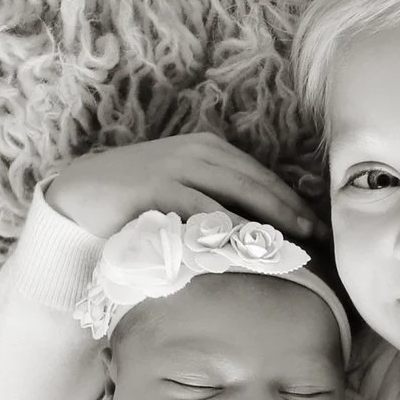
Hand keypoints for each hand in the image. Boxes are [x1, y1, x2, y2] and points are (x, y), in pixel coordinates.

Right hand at [46, 131, 326, 243]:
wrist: (80, 194)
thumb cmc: (137, 199)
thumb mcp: (182, 187)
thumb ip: (217, 196)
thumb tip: (263, 225)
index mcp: (209, 149)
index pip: (262, 176)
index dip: (293, 200)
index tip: (318, 226)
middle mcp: (197, 152)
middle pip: (258, 185)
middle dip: (292, 212)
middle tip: (319, 238)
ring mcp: (177, 168)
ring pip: (236, 197)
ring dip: (269, 224)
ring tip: (294, 249)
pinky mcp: (157, 189)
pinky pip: (203, 213)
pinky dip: (229, 232)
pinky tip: (249, 250)